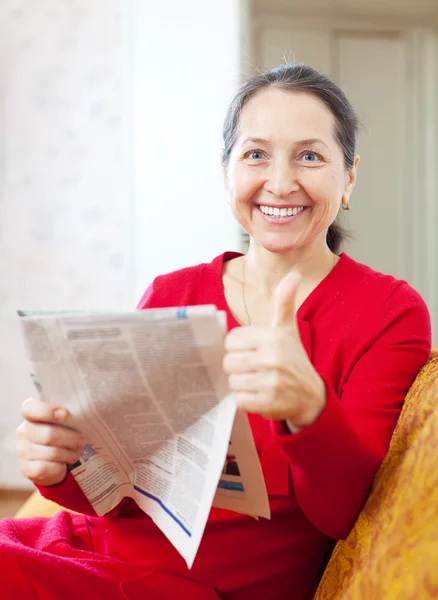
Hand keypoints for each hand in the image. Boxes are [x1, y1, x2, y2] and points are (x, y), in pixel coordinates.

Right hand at [16, 398, 83, 486]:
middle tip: (82, 440)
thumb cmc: (63, 433)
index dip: (47, 411)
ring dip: (69, 454)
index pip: (30, 409)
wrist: (53, 462)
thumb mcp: (65, 421)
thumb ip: (69, 414)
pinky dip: (60, 467)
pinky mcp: (26, 468)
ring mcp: (22, 450)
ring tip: (75, 453)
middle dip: (70, 438)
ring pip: (51, 453)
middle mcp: (23, 431)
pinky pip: (45, 468)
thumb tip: (87, 411)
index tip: (66, 414)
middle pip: (48, 435)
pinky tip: (64, 464)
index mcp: (31, 414)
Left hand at [223, 271, 325, 428]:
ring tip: (257, 382)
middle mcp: (272, 357)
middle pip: (228, 361)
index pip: (231, 340)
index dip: (238, 348)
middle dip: (238, 367)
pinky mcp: (268, 403)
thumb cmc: (293, 358)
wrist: (311, 395)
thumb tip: (294, 274)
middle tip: (254, 369)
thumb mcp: (288, 329)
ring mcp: (271, 381)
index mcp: (272, 337)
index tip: (252, 351)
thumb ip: (284, 302)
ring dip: (241, 384)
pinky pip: (239, 400)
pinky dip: (246, 401)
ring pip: (232, 381)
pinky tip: (259, 395)